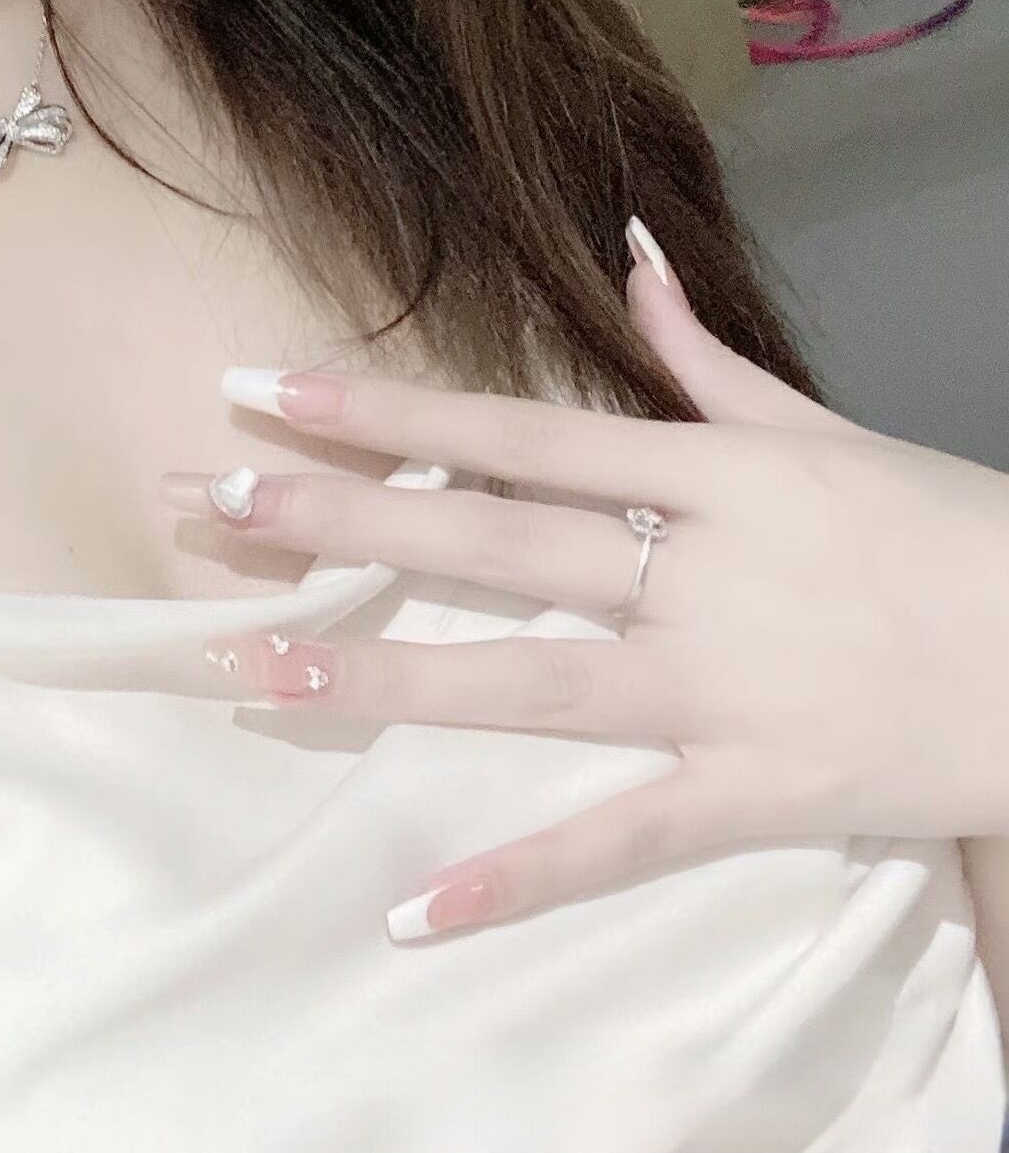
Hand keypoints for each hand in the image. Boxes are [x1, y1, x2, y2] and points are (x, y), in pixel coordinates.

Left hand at [158, 218, 1008, 939]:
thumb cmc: (947, 532)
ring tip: (256, 671)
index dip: (393, 410)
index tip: (273, 391)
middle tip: (216, 504)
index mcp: (709, 472)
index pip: (520, 431)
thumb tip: (627, 247)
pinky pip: (623, 840)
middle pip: (493, 541)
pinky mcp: (756, 795)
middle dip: (347, 522)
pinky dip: (523, 876)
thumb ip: (704, 352)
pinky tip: (416, 905)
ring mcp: (721, 690)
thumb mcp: (820, 428)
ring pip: (527, 683)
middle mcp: (697, 572)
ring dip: (385, 679)